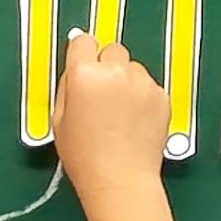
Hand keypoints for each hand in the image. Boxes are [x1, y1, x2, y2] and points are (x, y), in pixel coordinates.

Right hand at [53, 31, 181, 220]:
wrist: (120, 180)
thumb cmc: (87, 157)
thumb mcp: (59, 118)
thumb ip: (67, 85)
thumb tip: (75, 65)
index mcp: (84, 75)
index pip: (82, 41)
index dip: (82, 52)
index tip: (83, 59)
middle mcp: (115, 72)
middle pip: (111, 50)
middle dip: (106, 66)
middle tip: (101, 93)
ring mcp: (141, 83)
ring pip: (133, 68)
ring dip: (126, 81)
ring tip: (118, 113)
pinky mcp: (161, 96)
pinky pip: (149, 85)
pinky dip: (143, 97)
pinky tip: (133, 120)